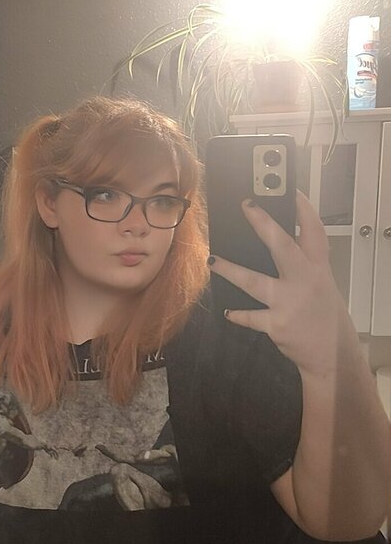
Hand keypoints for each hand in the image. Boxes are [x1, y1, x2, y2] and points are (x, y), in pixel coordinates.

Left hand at [207, 190, 357, 375]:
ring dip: (229, 270)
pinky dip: (237, 314)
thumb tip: (271, 241)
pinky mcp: (275, 324)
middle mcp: (304, 280)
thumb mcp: (321, 282)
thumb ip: (301, 263)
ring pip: (253, 281)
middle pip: (281, 245)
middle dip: (262, 223)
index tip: (290, 189)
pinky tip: (228, 311)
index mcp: (317, 267)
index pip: (314, 230)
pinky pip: (250, 316)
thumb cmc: (322, 314)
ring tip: (212, 260)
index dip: (303, 208)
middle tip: (246, 205)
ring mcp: (288, 302)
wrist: (330, 353)